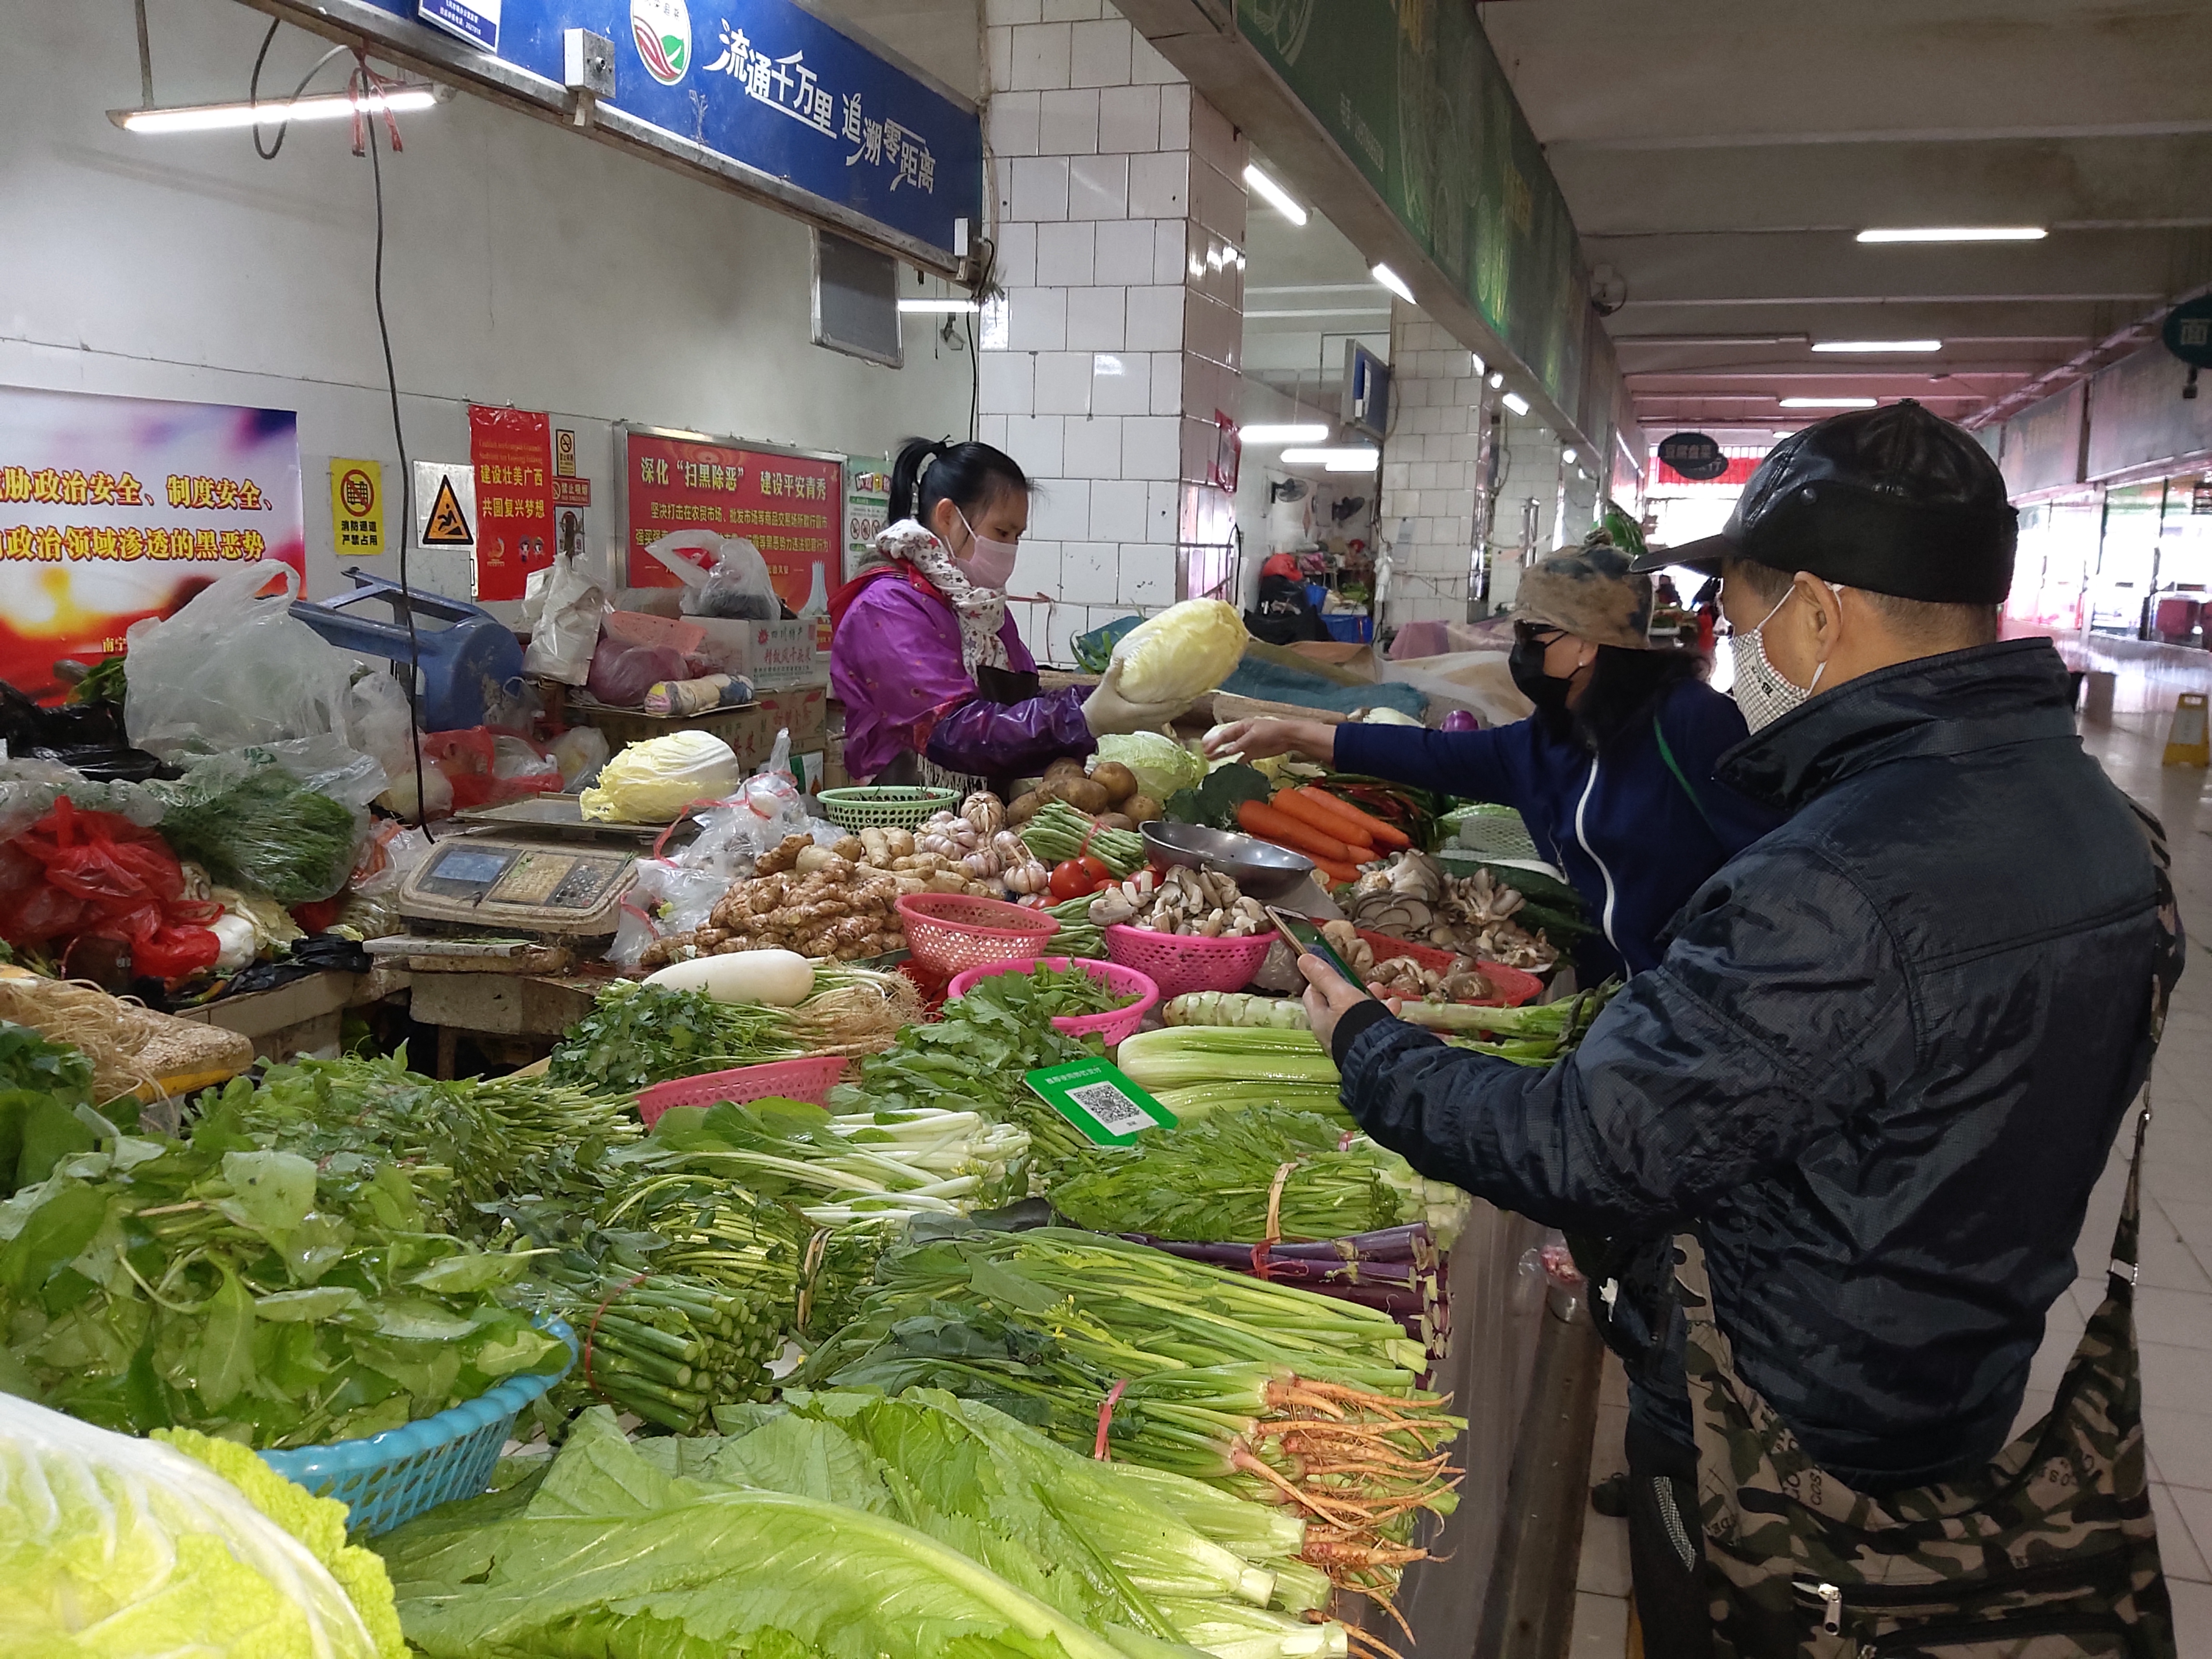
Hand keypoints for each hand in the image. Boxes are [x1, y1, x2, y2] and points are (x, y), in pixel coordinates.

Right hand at [1082, 659, 1190, 736]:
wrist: (1087, 724)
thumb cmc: (1096, 706)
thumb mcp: (1104, 687)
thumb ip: (1114, 672)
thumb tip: (1121, 657)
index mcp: (1133, 712)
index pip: (1158, 710)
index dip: (1173, 706)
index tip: (1185, 700)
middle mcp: (1138, 721)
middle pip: (1163, 718)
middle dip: (1177, 711)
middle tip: (1191, 703)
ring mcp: (1136, 726)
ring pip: (1159, 722)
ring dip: (1172, 716)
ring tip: (1183, 708)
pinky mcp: (1133, 728)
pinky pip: (1152, 724)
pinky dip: (1162, 719)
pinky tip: (1166, 714)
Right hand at [1203, 718, 1336, 764]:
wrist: (1288, 737)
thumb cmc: (1271, 731)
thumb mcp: (1254, 735)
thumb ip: (1240, 744)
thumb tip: (1227, 751)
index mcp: (1241, 726)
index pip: (1225, 734)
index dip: (1215, 741)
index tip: (1206, 748)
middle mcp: (1242, 735)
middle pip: (1225, 742)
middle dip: (1215, 747)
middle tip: (1204, 754)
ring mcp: (1247, 745)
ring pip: (1231, 750)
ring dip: (1221, 755)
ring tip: (1210, 760)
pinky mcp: (1253, 753)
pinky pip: (1241, 758)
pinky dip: (1235, 762)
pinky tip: (1228, 767)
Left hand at [1298, 951, 1389, 1050]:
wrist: (1379, 1054)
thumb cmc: (1355, 1021)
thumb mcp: (1340, 993)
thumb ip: (1324, 976)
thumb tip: (1302, 958)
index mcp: (1319, 1019)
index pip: (1312, 994)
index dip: (1321, 980)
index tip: (1336, 972)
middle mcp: (1331, 1031)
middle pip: (1337, 1004)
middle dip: (1354, 989)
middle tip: (1369, 983)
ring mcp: (1348, 1039)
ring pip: (1358, 1014)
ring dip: (1371, 1000)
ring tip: (1383, 992)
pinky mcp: (1366, 1044)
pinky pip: (1372, 1026)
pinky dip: (1383, 1014)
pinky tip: (1395, 1007)